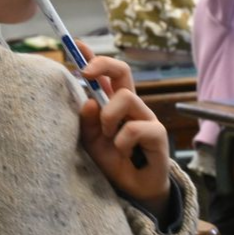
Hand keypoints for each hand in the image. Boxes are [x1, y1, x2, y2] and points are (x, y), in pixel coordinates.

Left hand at [76, 49, 171, 207]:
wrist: (133, 190)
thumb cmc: (112, 162)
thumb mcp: (90, 141)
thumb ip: (86, 121)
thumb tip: (89, 101)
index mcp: (113, 103)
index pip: (106, 74)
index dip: (92, 57)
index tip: (75, 45)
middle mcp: (131, 106)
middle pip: (124, 70)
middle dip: (103, 65)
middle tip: (85, 73)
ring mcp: (146, 118)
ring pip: (127, 98)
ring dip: (109, 117)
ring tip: (108, 137)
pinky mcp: (158, 136)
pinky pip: (136, 127)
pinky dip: (123, 141)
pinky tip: (122, 152)